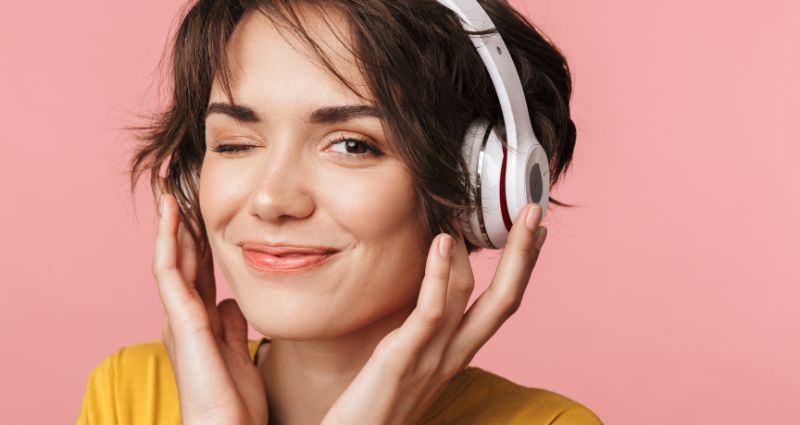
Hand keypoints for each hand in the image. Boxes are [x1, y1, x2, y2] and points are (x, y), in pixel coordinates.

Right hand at [152, 177, 266, 424]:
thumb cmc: (234, 404)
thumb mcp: (240, 353)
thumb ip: (233, 327)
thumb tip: (232, 302)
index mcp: (201, 321)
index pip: (199, 270)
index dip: (200, 239)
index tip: (205, 208)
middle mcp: (185, 316)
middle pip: (183, 258)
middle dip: (182, 222)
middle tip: (181, 184)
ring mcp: (179, 318)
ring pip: (173, 258)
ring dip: (172, 222)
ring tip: (172, 186)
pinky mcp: (181, 322)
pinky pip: (170, 272)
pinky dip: (170, 241)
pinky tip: (173, 214)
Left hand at [321, 203, 547, 424]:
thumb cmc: (376, 400)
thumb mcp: (409, 356)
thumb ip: (424, 327)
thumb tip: (429, 288)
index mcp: (458, 353)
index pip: (502, 305)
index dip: (523, 267)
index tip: (536, 233)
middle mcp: (454, 355)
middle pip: (505, 299)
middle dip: (524, 253)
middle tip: (534, 211)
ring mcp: (432, 358)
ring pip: (472, 297)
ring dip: (476, 251)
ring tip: (471, 211)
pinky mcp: (403, 358)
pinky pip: (432, 312)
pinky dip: (440, 274)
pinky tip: (443, 243)